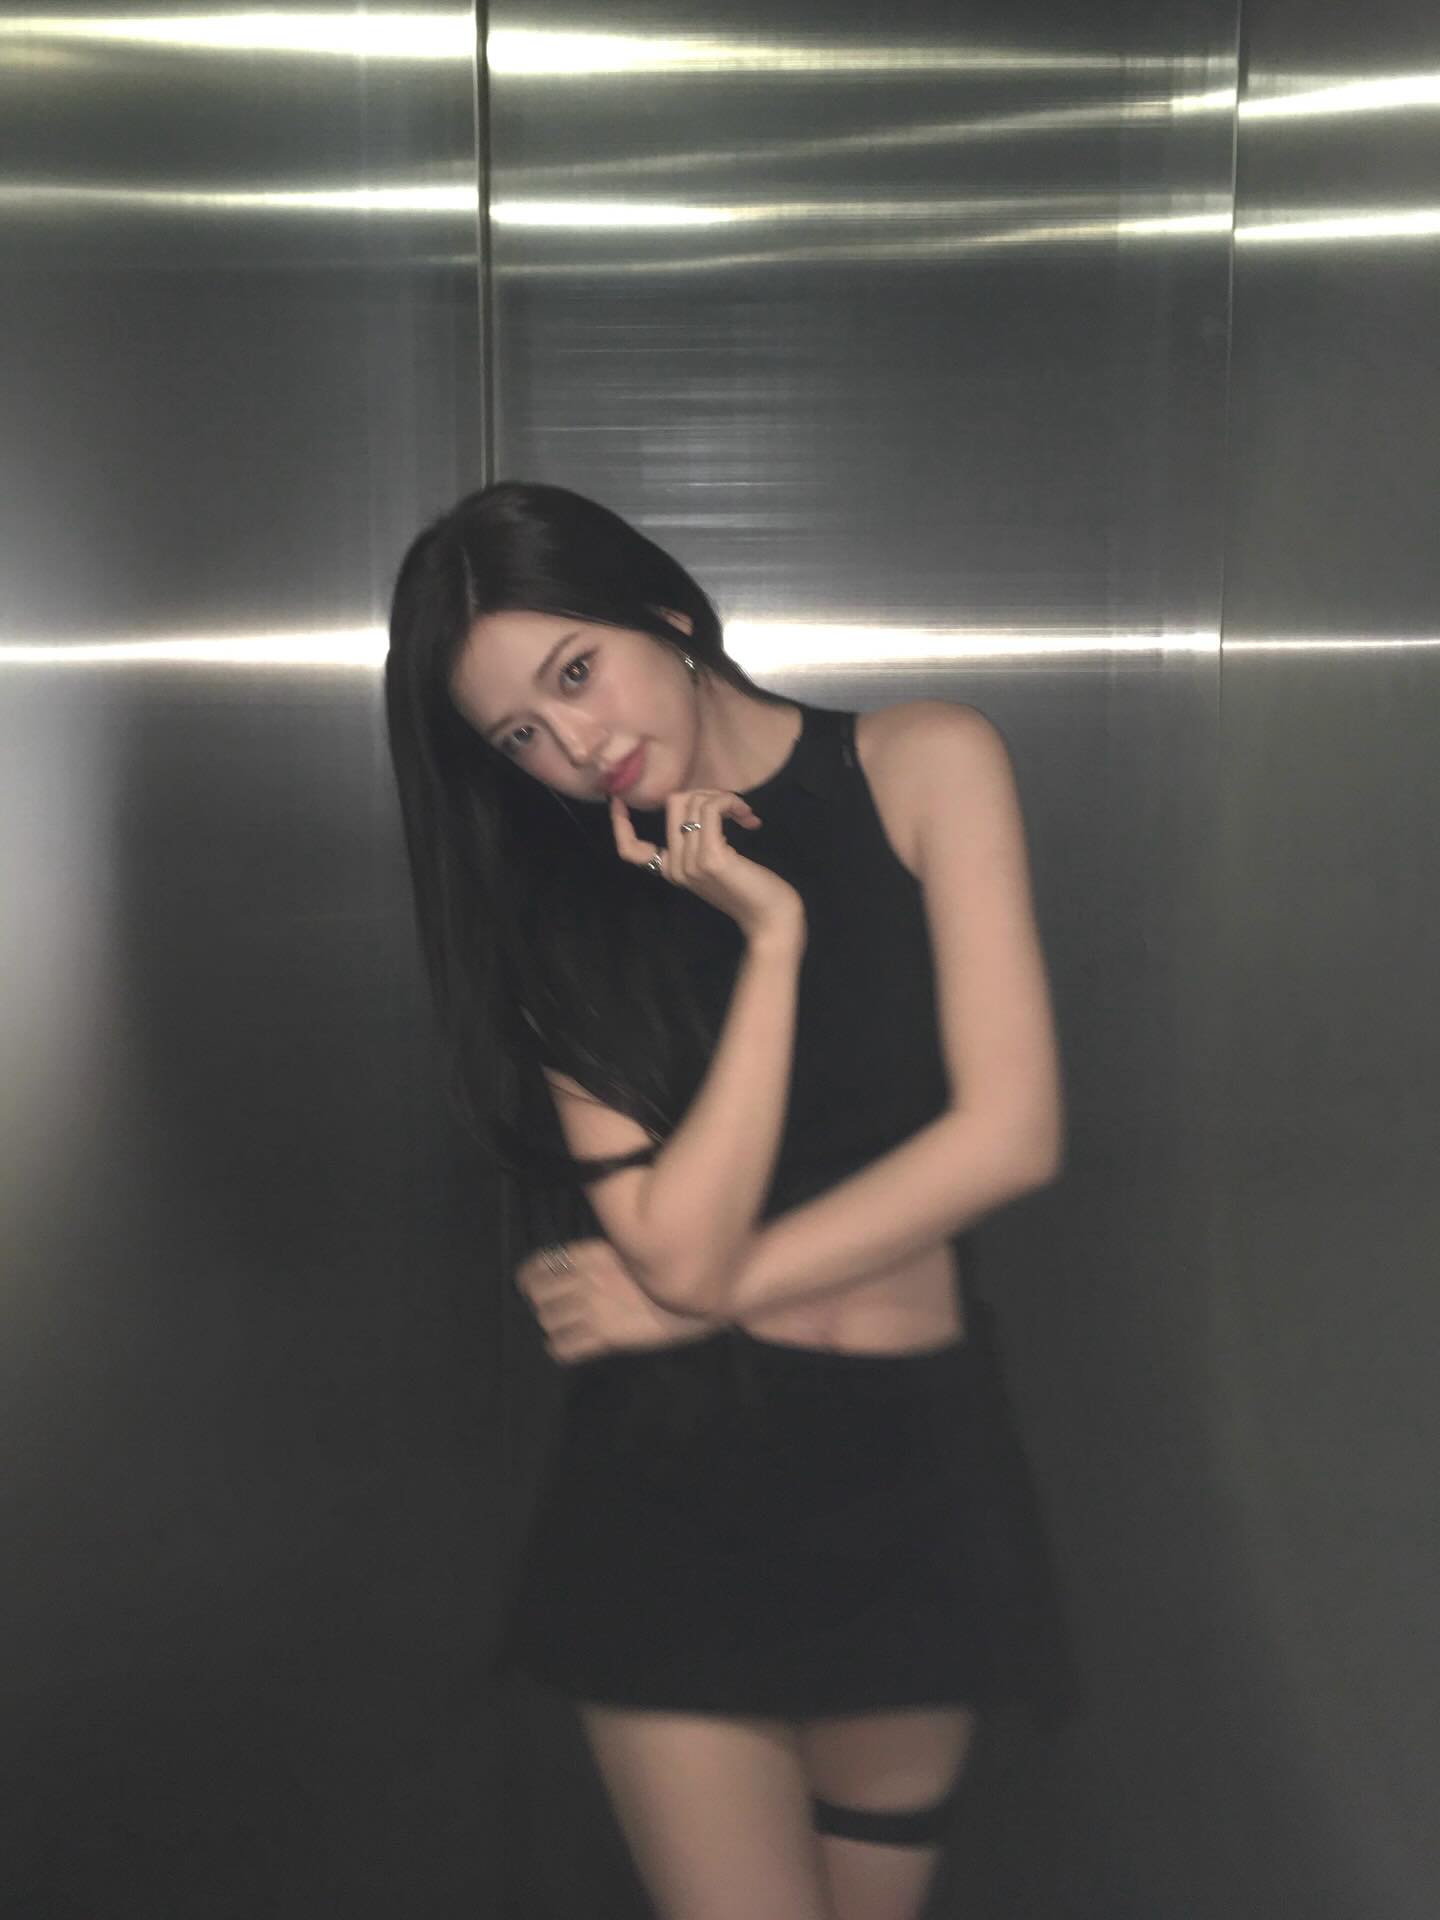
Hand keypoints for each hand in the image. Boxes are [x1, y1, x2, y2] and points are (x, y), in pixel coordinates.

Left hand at [514, 1237, 722, 1364]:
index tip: (532, 1287)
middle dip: (541, 1304)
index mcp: (591, 1253)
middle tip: (551, 1310)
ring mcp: (595, 1309)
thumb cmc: (673, 1268)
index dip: (530, 1279)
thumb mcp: (632, 1251)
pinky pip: (566, 1347)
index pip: (541, 1266)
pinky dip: (560, 1349)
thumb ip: (601, 1258)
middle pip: (539, 1297)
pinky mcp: (607, 1336)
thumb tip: (579, 1265)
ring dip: (552, 1326)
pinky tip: (566, 1348)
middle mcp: (586, 1279)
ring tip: (561, 1329)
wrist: (705, 1290)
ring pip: (549, 1321)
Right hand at [609, 788, 805, 946]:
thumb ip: (698, 844)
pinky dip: (730, 802)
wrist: (771, 919)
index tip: (617, 803)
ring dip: (724, 798)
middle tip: (733, 807)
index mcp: (670, 870)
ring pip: (693, 802)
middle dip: (706, 794)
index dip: (620, 825)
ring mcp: (690, 862)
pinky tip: (748, 817)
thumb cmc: (751, 890)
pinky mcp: (711, 857)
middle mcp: (674, 867)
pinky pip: (711, 809)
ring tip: (745, 815)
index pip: (630, 850)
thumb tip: (698, 806)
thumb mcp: (714, 865)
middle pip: (674, 804)